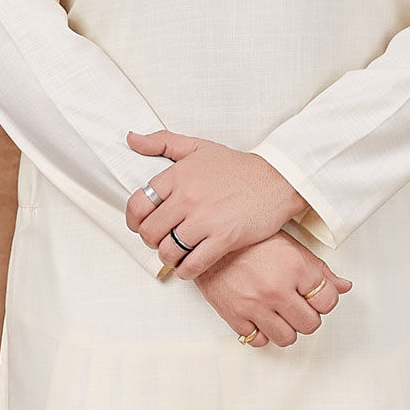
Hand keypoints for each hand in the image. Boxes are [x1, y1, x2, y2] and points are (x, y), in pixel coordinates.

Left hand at [125, 129, 305, 276]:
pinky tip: (189, 266)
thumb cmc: (238, 167)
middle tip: (162, 240)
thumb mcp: (198, 146)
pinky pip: (193, 265)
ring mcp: (205, 220)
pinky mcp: (224, 239)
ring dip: (168, 258)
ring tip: (176, 255)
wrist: (278, 180)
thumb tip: (131, 139)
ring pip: (168, 251)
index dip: (134, 221)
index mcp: (177, 176)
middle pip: (150, 232)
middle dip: (152, 241)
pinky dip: (186, 271)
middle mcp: (187, 198)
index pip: (137, 205)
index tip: (142, 226)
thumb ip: (162, 141)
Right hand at [193, 236, 351, 348]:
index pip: (328, 302)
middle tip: (297, 306)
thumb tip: (344, 287)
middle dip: (307, 317)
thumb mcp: (291, 248)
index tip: (314, 297)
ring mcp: (255, 305)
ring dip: (287, 329)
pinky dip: (262, 334)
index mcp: (295, 268)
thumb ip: (319, 270)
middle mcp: (277, 289)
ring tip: (280, 314)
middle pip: (310, 324)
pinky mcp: (235, 316)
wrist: (210, 243)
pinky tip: (261, 318)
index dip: (323, 301)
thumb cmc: (252, 243)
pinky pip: (258, 341)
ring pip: (287, 338)